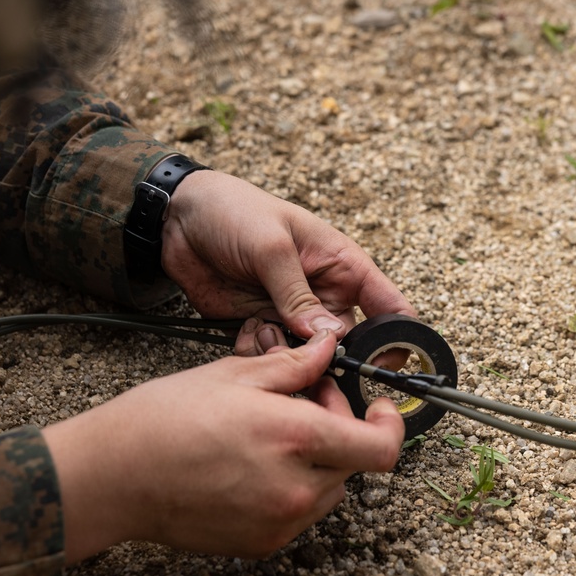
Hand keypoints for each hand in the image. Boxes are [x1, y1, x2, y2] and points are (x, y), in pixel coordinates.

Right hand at [42, 330, 404, 561]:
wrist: (114, 475)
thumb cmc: (165, 418)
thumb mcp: (236, 375)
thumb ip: (295, 365)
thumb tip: (329, 347)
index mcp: (296, 438)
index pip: (381, 448)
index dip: (390, 426)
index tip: (379, 408)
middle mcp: (296, 488)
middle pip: (353, 463)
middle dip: (340, 428)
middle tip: (302, 400)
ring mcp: (280, 522)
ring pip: (329, 489)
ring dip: (318, 458)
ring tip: (273, 431)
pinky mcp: (261, 544)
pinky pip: (299, 513)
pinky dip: (292, 486)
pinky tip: (254, 462)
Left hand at [161, 170, 414, 352]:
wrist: (179, 217)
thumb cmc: (235, 211)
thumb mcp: (271, 247)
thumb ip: (297, 295)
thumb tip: (325, 337)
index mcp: (343, 267)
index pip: (391, 308)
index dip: (396, 340)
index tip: (382, 364)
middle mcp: (325, 294)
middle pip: (349, 344)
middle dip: (329, 358)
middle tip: (305, 355)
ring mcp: (294, 313)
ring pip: (308, 356)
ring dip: (287, 355)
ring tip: (261, 329)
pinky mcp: (263, 325)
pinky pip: (271, 356)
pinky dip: (259, 352)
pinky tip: (244, 329)